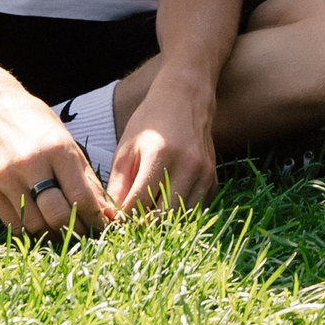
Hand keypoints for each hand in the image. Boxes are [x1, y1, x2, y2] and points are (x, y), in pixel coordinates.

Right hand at [0, 72, 113, 237]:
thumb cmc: (35, 123)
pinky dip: (30, 231)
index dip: (96, 217)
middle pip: (58, 215)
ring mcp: (7, 178)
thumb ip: (84, 175)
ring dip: (53, 235)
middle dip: (77, 230)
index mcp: (58, 150)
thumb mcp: (66, 140)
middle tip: (85, 234)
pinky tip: (40, 227)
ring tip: (64, 233)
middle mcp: (32, 165)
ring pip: (35, 224)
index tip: (104, 225)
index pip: (81, 196)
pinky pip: (12, 223)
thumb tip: (104, 209)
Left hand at [108, 70, 219, 216]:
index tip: (113, 222)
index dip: (123, 218)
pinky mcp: (213, 178)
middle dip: (143, 226)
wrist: (186, 98)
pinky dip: (181, 214)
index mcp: (161, 155)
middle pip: (164, 216)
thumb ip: (118, 184)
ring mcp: (204, 173)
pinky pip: (197, 209)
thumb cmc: (150, 121)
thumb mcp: (126, 148)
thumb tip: (110, 217)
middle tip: (128, 226)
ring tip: (146, 219)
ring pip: (183, 217)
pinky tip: (167, 207)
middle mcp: (188, 165)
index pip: (139, 202)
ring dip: (163, 223)